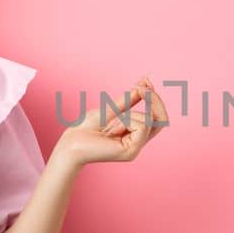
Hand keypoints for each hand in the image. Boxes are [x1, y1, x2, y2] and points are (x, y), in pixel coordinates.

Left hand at [55, 76, 169, 166]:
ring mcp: (136, 148)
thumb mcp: (112, 108)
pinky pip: (141, 127)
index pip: (158, 116)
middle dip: (154, 100)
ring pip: (150, 120)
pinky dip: (126, 121)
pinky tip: (111, 129)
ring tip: (111, 123)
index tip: (146, 80)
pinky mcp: (131, 151)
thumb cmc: (87, 128)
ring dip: (129, 114)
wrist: (71, 143)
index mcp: (135, 133)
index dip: (155, 98)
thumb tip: (146, 82)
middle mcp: (139, 142)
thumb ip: (131, 99)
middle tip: (139, 88)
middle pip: (162, 119)